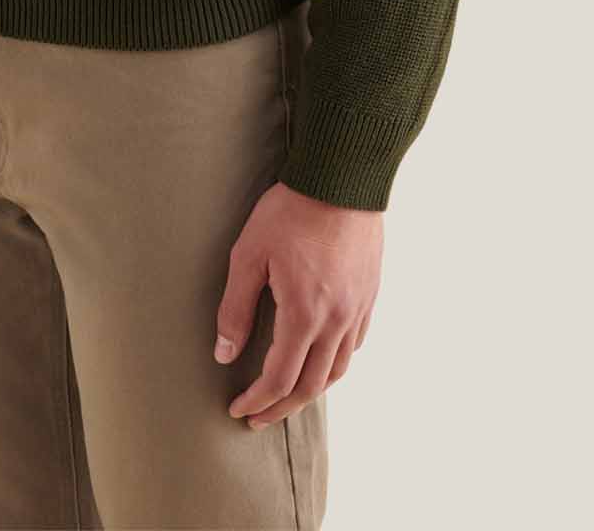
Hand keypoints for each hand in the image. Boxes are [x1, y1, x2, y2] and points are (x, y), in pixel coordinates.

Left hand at [214, 180, 381, 427]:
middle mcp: (336, 320)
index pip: (279, 379)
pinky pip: (355, 344)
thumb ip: (235, 308)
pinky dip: (336, 362)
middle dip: (281, 407)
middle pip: (311, 385)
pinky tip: (320, 358)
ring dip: (310, 390)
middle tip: (258, 417)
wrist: (342, 177)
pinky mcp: (369, 294)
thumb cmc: (290, 211)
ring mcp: (357, 309)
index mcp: (304, 314)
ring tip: (287, 395)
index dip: (257, 401)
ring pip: (338, 370)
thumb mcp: (249, 254)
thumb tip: (225, 353)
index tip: (239, 410)